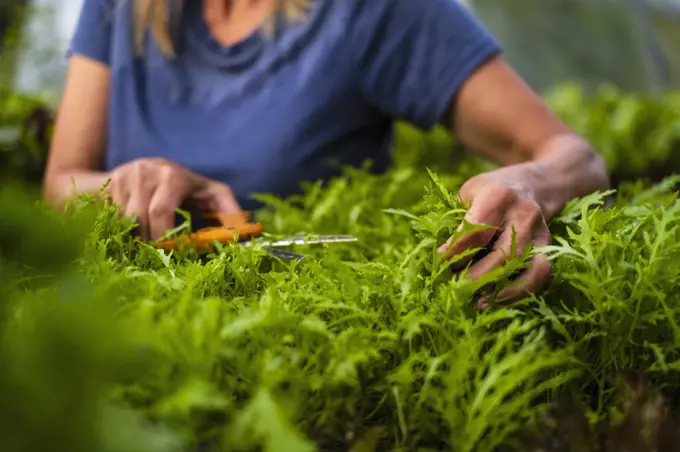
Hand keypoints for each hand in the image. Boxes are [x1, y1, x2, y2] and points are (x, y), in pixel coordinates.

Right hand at [107, 158, 240, 239]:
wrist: (143, 169)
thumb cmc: (186, 188)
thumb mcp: (210, 194)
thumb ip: (229, 211)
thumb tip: (251, 232)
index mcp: (173, 175)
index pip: (161, 210)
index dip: (163, 235)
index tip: (169, 252)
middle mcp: (147, 171)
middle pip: (141, 218)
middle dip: (150, 241)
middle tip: (157, 256)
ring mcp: (125, 176)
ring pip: (125, 220)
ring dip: (136, 238)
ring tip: (147, 246)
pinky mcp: (110, 183)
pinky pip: (112, 216)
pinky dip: (123, 230)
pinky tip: (132, 233)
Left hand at [438, 171, 552, 309]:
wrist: (532, 183)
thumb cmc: (489, 191)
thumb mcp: (468, 194)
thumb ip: (455, 222)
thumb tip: (436, 259)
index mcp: (498, 196)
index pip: (475, 232)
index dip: (454, 252)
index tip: (438, 263)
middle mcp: (524, 214)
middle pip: (503, 255)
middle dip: (476, 277)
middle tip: (454, 288)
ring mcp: (542, 233)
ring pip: (530, 270)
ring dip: (503, 292)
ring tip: (478, 304)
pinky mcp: (550, 249)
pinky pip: (541, 277)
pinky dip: (520, 293)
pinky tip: (497, 299)